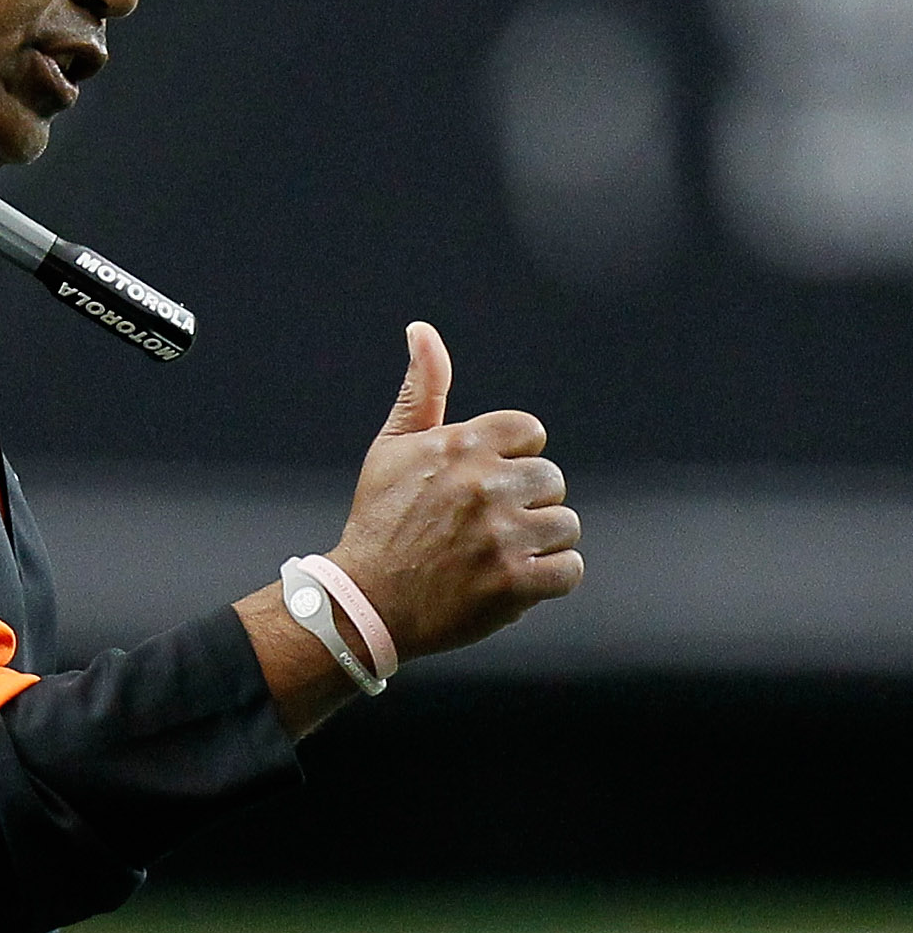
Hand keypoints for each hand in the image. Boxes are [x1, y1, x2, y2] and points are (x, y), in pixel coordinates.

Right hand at [232, 322, 581, 736]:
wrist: (363, 603)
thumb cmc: (379, 522)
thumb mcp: (392, 448)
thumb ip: (422, 389)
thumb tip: (422, 328)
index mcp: (462, 444)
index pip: (531, 434)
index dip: (510, 462)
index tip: (481, 488)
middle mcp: (485, 484)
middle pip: (552, 480)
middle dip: (525, 504)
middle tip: (484, 529)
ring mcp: (501, 536)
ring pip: (564, 525)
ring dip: (538, 543)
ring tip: (496, 557)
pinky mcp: (513, 583)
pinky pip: (569, 569)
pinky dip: (549, 579)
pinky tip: (513, 581)